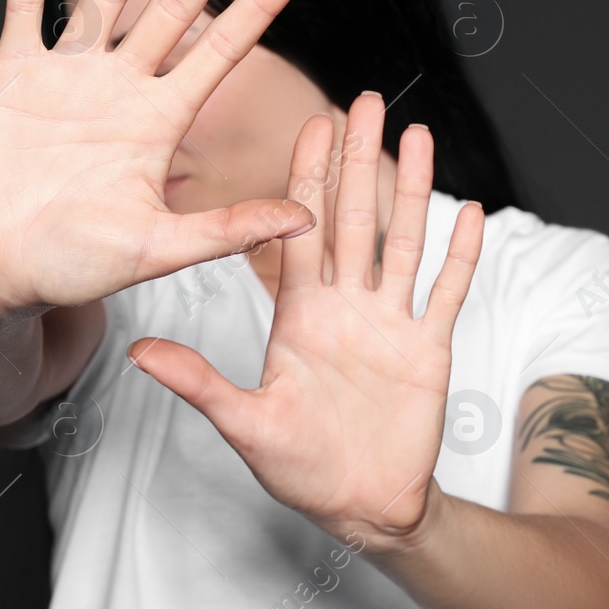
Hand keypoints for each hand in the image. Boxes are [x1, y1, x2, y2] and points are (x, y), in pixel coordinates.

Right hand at [0, 0, 315, 318]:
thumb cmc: (76, 266)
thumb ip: (228, 228)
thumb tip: (306, 219)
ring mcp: (68, 77)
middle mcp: (122, 89)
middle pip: (175, 6)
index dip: (259, 4)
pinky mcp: (14, 76)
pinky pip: (23, 6)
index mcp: (160, 123)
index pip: (223, 50)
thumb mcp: (161, 249)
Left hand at [125, 90, 486, 543]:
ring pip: (403, 241)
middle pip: (354, 217)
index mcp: (299, 314)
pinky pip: (446, 292)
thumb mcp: (244, 423)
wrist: (360, 507)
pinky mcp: (428, 349)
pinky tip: (470, 211)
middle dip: (358, 159)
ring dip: (413, 189)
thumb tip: (138, 351)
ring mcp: (389, 323)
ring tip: (420, 135)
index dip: (307, 176)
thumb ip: (198, 382)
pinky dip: (460, 253)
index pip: (302, 230)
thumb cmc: (299, 468)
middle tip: (363, 101)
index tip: (312, 123)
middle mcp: (346, 306)